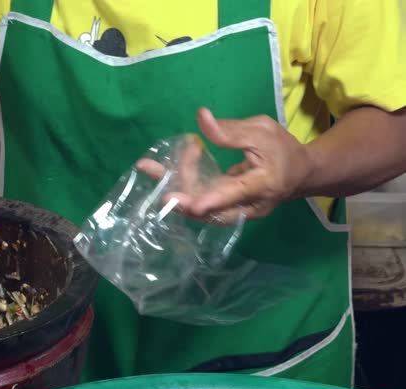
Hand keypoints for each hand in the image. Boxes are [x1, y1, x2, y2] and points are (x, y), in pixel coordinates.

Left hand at [137, 108, 314, 221]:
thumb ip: (231, 130)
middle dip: (183, 202)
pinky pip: (200, 203)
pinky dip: (181, 186)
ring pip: (201, 209)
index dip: (214, 199)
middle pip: (212, 210)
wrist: (299, 174)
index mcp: (264, 183)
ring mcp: (236, 213)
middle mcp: (249, 206)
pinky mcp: (225, 211)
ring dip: (174, 189)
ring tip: (148, 168)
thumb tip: (201, 118)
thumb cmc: (282, 149)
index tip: (193, 205)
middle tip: (159, 190)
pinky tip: (162, 170)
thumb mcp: (262, 131)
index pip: (237, 193)